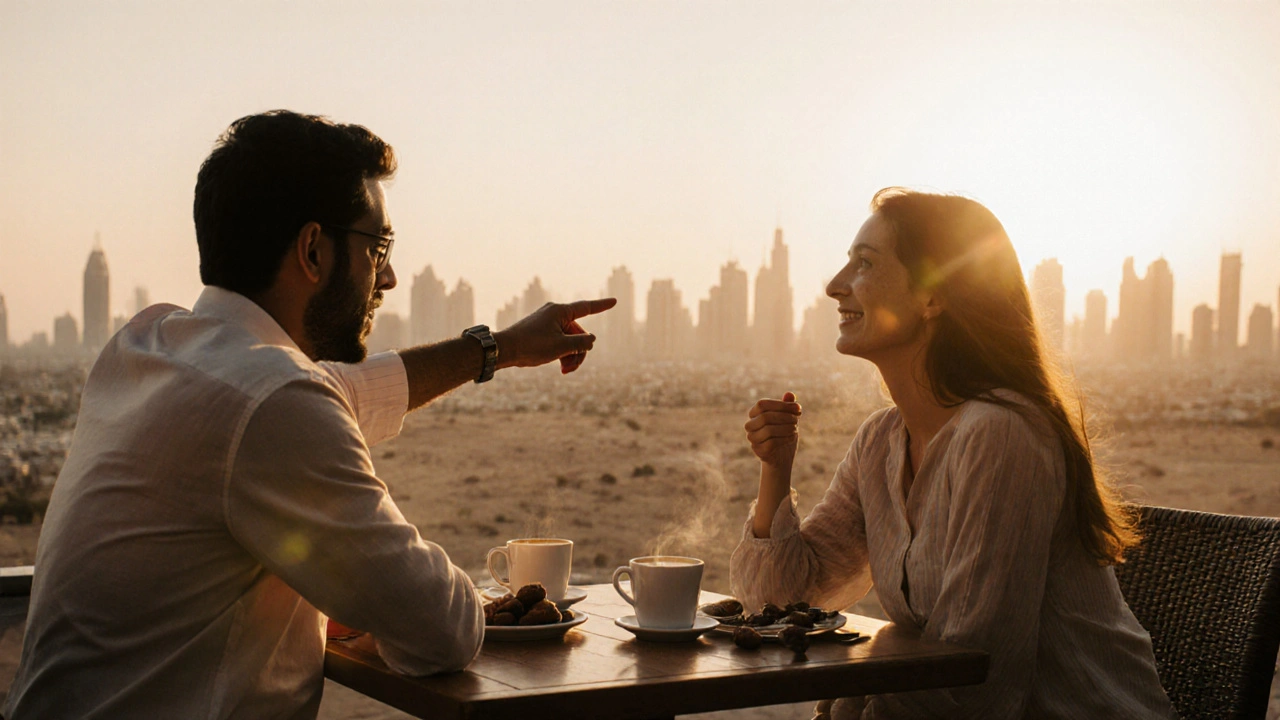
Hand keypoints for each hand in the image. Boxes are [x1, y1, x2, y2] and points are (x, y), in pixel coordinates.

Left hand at [495, 298, 616, 373]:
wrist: (504, 350)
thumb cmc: (531, 346)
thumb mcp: (562, 347)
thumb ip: (582, 342)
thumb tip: (591, 339)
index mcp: (560, 312)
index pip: (586, 308)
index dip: (602, 305)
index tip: (615, 301)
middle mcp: (554, 314)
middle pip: (579, 332)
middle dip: (580, 351)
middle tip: (571, 367)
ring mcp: (547, 323)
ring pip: (570, 340)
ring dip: (571, 355)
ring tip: (565, 370)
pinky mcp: (541, 332)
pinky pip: (559, 341)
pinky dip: (562, 353)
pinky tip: (559, 367)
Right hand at [744, 392, 801, 468]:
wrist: (782, 457)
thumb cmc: (784, 433)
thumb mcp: (789, 418)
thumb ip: (788, 406)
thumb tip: (789, 394)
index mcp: (754, 413)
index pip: (762, 404)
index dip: (781, 405)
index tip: (798, 408)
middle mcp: (750, 425)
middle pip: (765, 416)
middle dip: (785, 417)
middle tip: (797, 420)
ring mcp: (752, 439)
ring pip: (768, 430)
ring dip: (786, 428)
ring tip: (796, 429)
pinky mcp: (759, 451)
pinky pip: (772, 443)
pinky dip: (785, 439)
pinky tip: (792, 437)